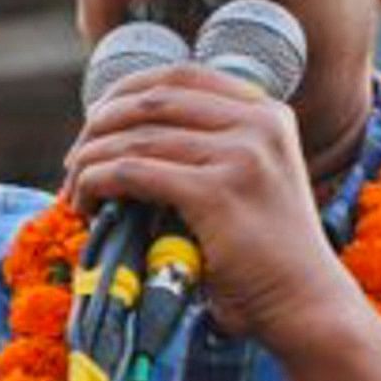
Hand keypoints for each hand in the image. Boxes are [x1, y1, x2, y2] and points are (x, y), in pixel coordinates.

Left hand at [58, 65, 350, 357]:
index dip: (125, 91)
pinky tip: (87, 204)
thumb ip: (208, 150)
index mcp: (266, 112)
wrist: (306, 304)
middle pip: (152, 100)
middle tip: (74, 161)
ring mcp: (242, 154)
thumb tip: (121, 136)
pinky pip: (134, 172)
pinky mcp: (219, 192)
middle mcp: (258, 123)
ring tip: (74, 190)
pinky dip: (98, 183)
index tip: (95, 122)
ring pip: (136, 137)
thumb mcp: (249, 182)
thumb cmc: (266, 257)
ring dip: (90, 161)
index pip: (179, 76)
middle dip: (99, 126)